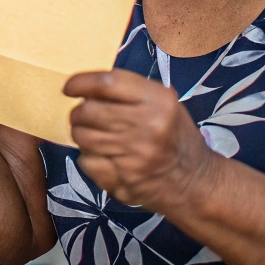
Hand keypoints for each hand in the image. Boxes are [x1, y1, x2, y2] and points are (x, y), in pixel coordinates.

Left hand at [65, 69, 214, 211]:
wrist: (195, 182)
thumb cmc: (174, 135)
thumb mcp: (163, 103)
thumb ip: (129, 91)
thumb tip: (85, 87)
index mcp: (159, 102)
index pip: (106, 83)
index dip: (80, 82)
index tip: (69, 88)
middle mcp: (148, 128)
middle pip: (89, 111)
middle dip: (79, 112)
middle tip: (83, 115)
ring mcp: (135, 158)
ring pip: (83, 136)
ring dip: (81, 133)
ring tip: (93, 134)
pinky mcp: (124, 181)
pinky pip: (87, 162)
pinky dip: (88, 157)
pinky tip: (103, 156)